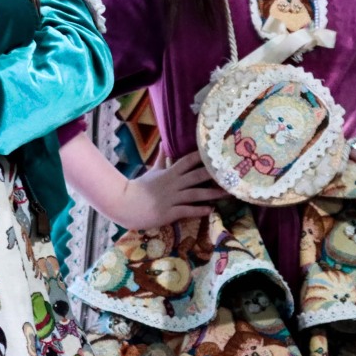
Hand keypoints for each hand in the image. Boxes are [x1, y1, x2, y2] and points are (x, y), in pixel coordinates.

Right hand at [97, 151, 225, 229]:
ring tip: (227, 193)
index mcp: (169, 173)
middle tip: (230, 173)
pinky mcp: (169, 212)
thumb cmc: (140, 187)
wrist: (125, 203)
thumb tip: (166, 143)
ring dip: (212, 193)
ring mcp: (171, 198)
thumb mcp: (152, 171)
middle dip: (213, 174)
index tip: (217, 152)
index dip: (202, 156)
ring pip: (195, 194)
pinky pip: (187, 210)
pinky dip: (199, 210)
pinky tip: (211, 210)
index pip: (188, 161)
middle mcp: (173, 184)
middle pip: (196, 176)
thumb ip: (162, 159)